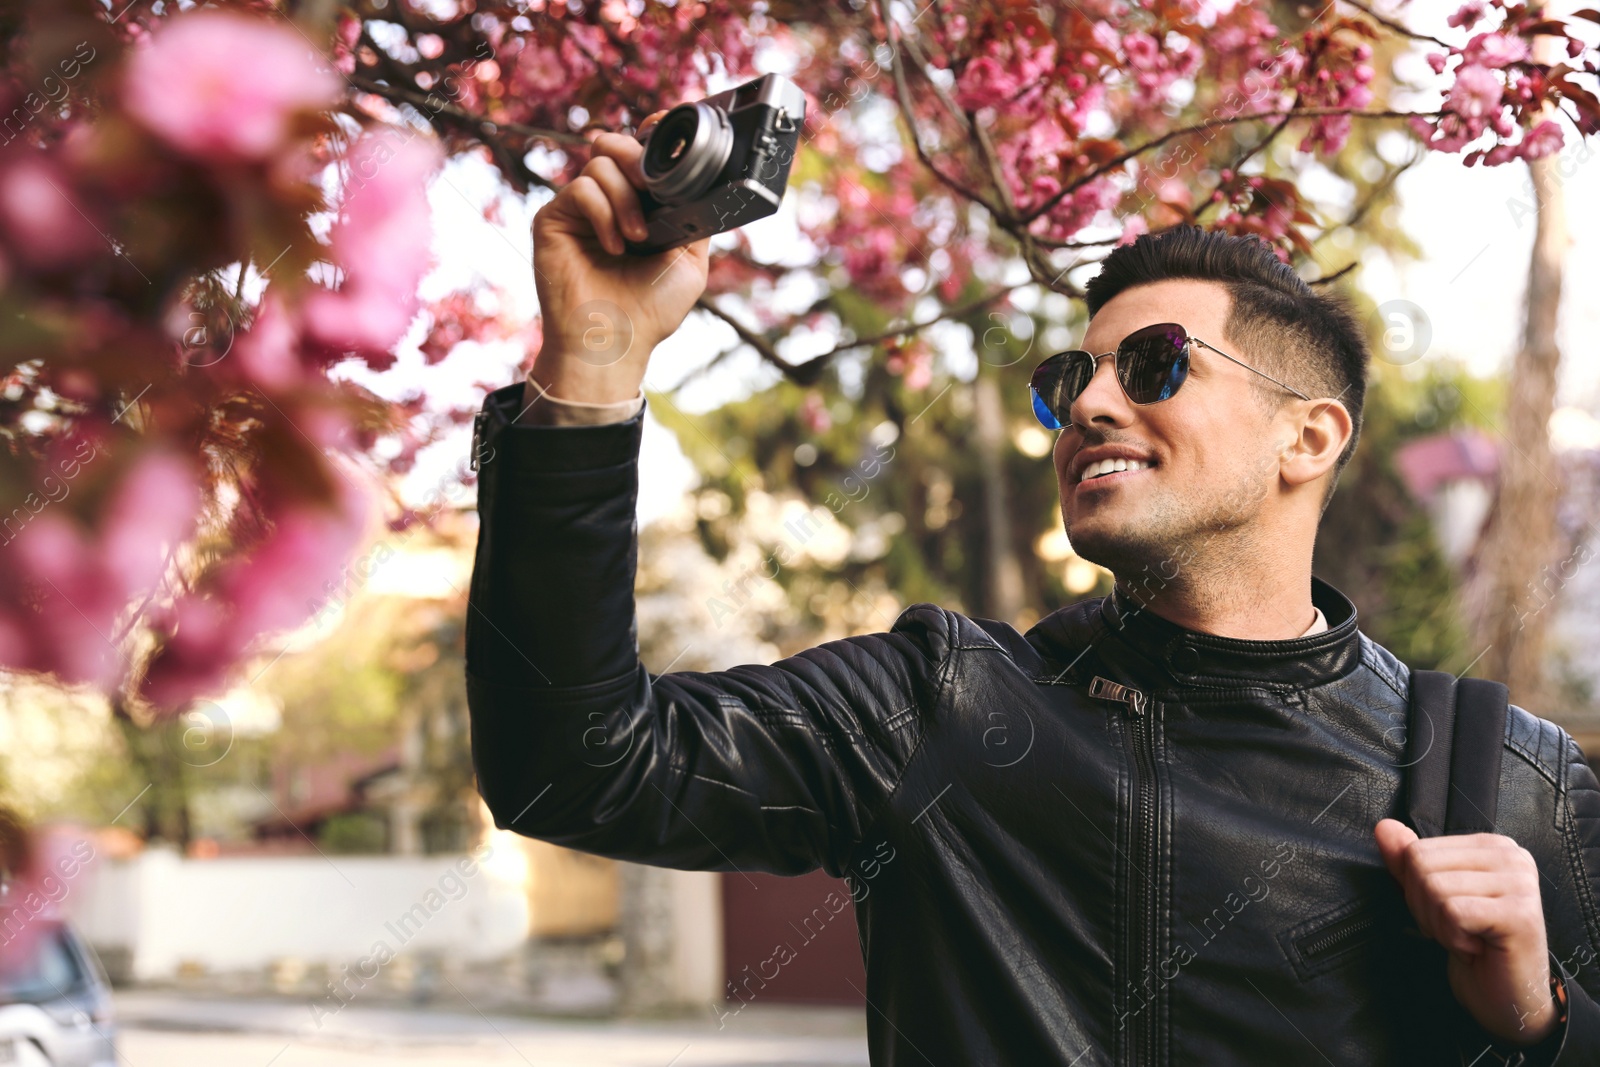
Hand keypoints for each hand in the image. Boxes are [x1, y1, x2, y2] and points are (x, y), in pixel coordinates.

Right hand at [528, 110, 711, 403]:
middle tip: (652, 189)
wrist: (615, 343)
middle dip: (639, 158)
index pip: (642, 153)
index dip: (654, 134)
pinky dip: (603, 212)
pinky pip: (580, 188)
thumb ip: (696, 216)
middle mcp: (610, 202)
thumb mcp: (691, 259)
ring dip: (626, 198)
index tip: (667, 125)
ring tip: (636, 239)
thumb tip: (706, 179)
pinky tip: (614, 245)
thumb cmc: (651, 310)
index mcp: (642, 206)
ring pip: (601, 163)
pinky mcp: (554, 218)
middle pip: (618, 145)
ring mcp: (580, 209)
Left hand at [1375, 818, 1556, 1045]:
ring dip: (1441, 926)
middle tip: (1457, 930)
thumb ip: (1408, 861)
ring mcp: (1520, 883)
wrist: (1507, 1000)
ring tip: (1469, 938)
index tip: (1448, 913)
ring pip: (1435, 888)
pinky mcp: (1519, 913)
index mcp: (1492, 845)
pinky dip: (1453, 938)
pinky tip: (1478, 948)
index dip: (1416, 890)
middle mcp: (1512, 856)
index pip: (1417, 850)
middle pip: (1421, 865)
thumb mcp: (1431, 898)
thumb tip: (1384, 827)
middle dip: (1425, 908)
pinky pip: (1453, 912)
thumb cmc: (1473, 947)